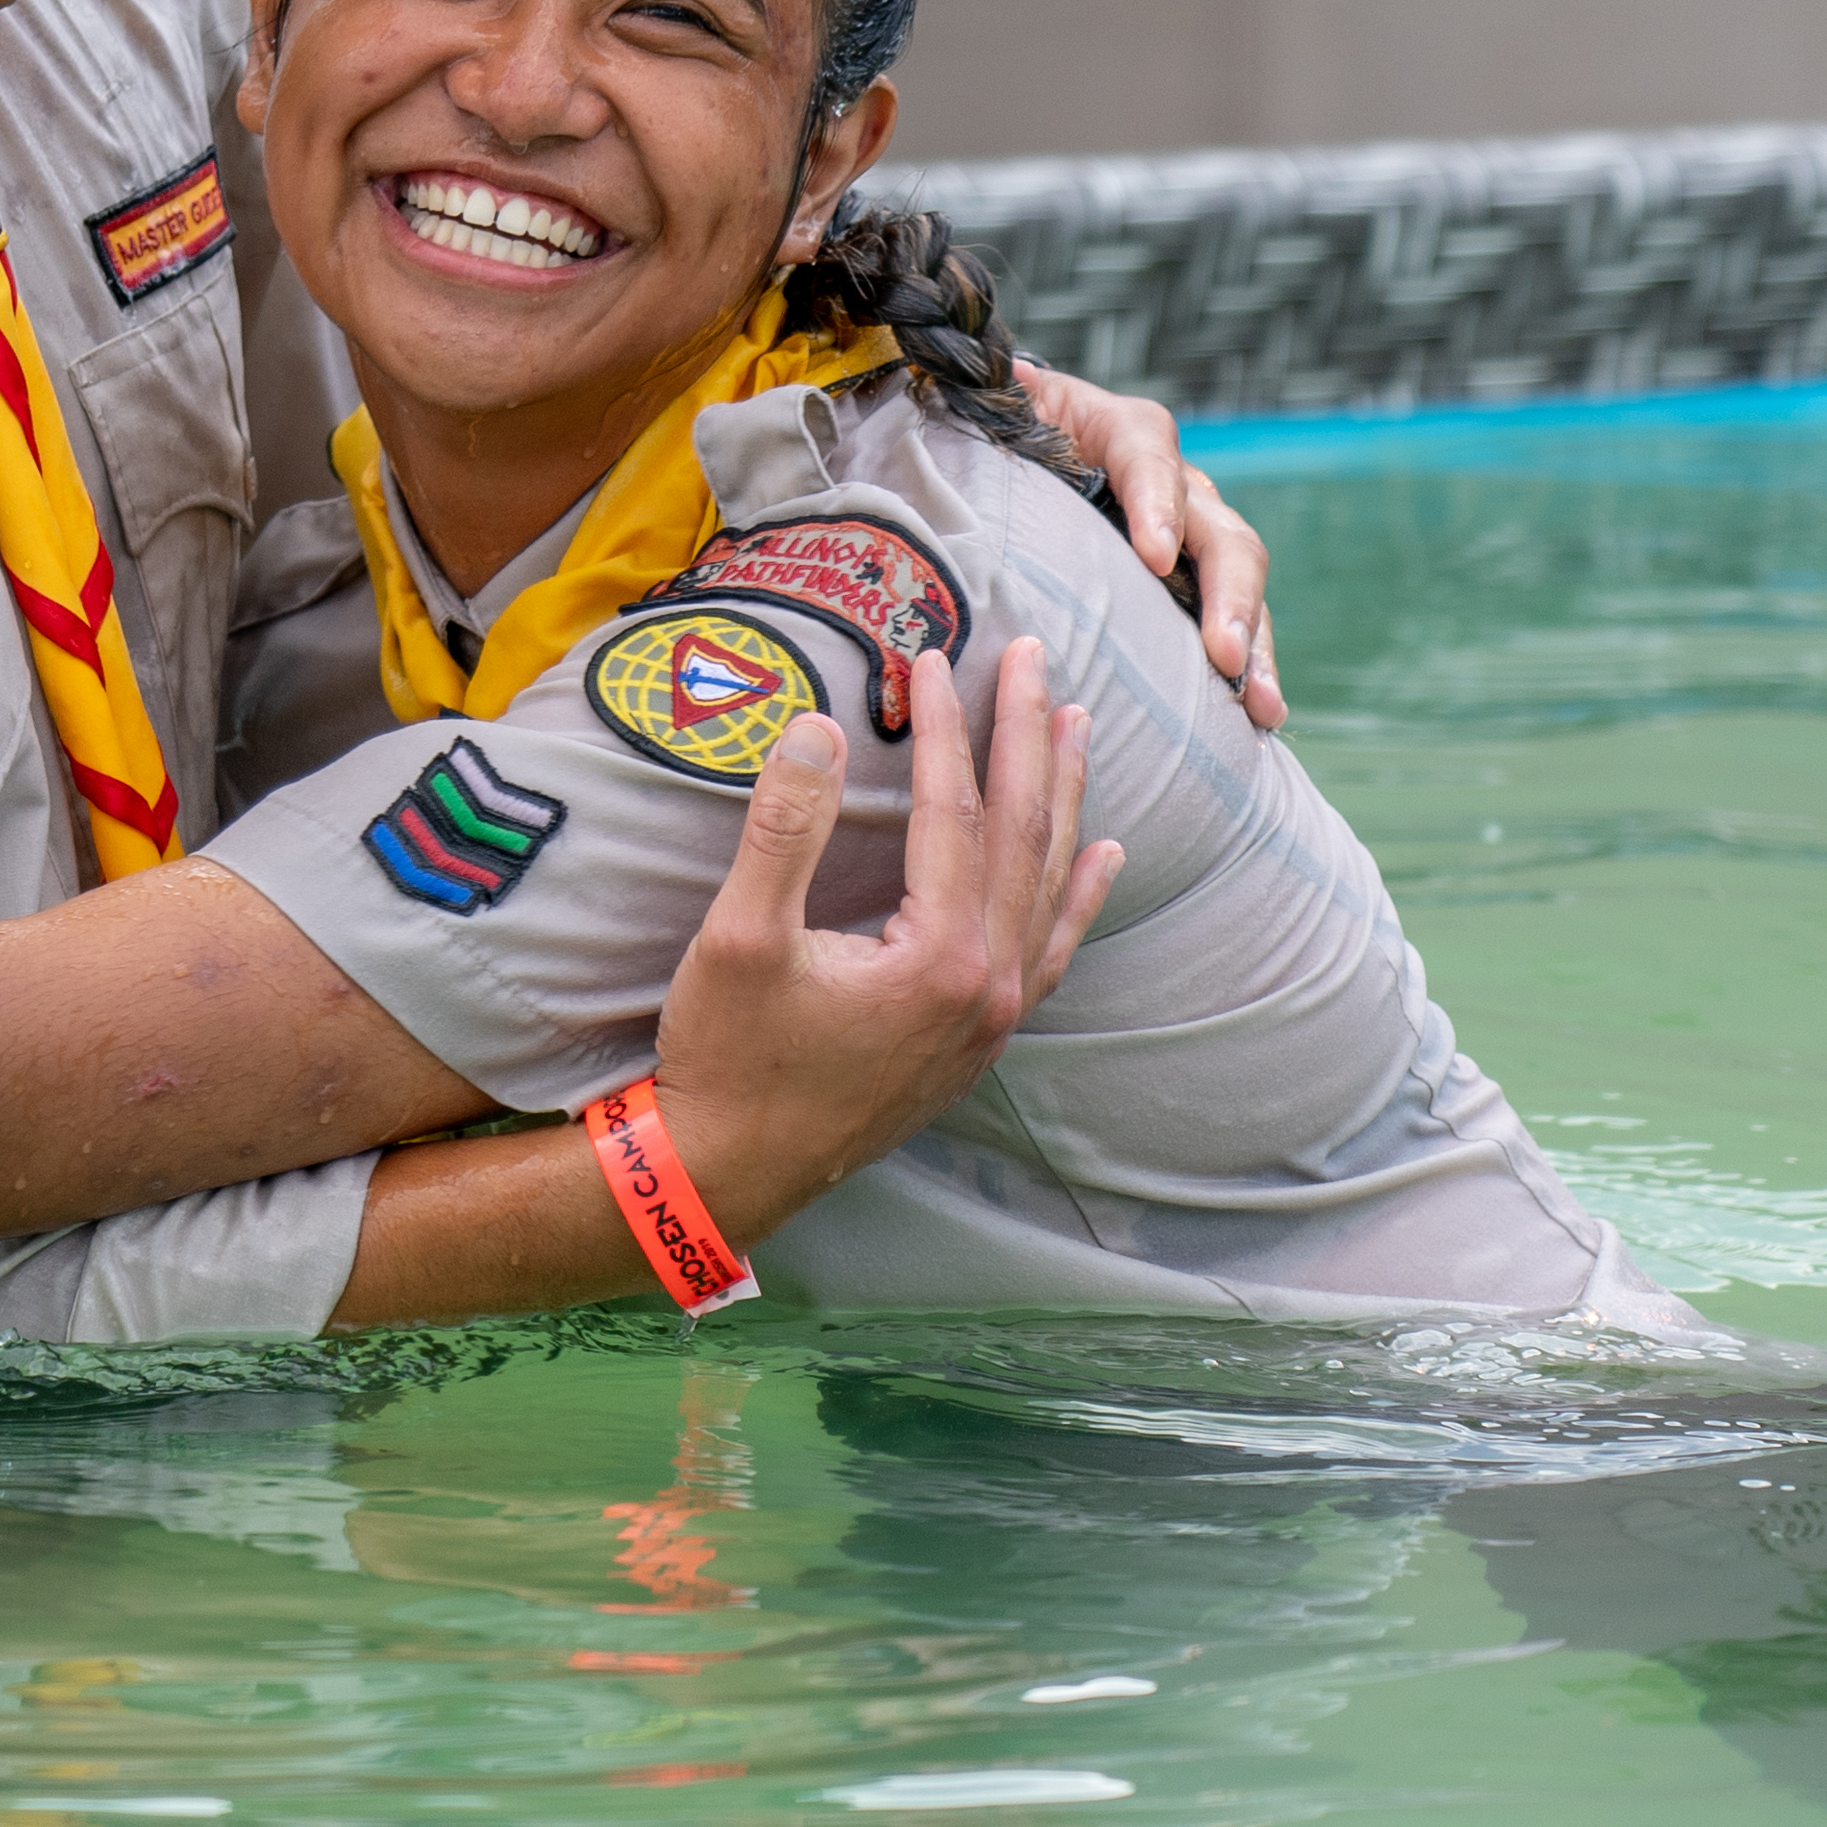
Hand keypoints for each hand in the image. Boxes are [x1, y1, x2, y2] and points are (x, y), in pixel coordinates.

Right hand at [648, 644, 1120, 1250]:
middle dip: (1030, 735)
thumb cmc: (727, 1058)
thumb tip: (822, 726)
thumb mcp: (739, 939)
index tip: (929, 655)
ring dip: (1063, 795)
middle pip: (1023, 833)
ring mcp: (991, 1017)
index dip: (944, 726)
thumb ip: (786, 829)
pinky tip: (1099, 854)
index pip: (956, 811)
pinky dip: (1079, 892)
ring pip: (1047, 882)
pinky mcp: (977, 1038)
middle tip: (1037, 653)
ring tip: (1076, 722)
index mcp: (940, 956)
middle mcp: (986, 985)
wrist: (731, 1173)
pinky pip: (1050, 948)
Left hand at [1012, 358, 1284, 725]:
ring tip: (1260, 704)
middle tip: (1223, 655)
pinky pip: (1234, 622)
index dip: (1158, 505)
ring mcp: (1195, 535)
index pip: (1151, 458)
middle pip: (1220, 533)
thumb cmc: (1008, 433)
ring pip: (1241, 584)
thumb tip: (1001, 379)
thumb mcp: (1004, 410)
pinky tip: (1258, 720)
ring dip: (1253, 645)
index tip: (1155, 556)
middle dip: (1227, 597)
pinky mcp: (1195, 584)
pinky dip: (1248, 669)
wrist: (1029, 452)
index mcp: (1123, 432)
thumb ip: (999, 403)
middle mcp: (1176, 483)